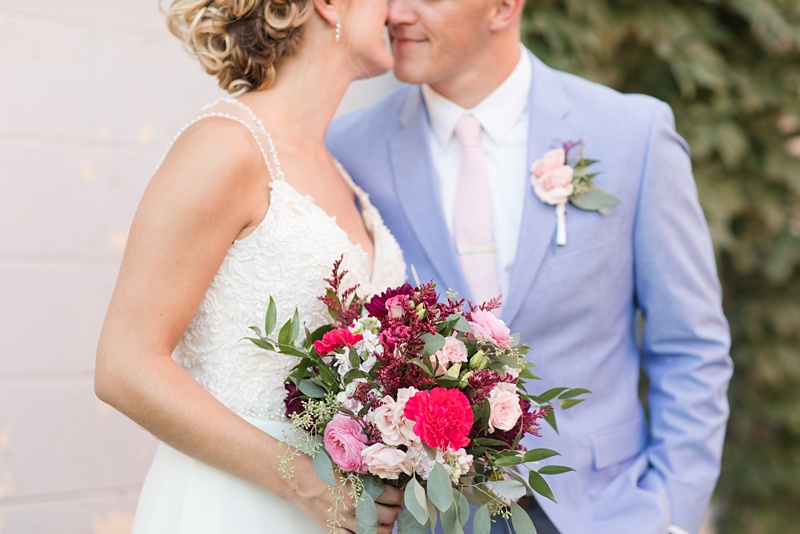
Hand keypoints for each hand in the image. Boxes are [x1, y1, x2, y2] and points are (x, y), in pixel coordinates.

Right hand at [284, 453, 403, 532]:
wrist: (297, 479)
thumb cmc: (320, 468)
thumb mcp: (348, 468)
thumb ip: (366, 479)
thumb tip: (384, 485)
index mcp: (361, 489)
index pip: (393, 497)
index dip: (401, 497)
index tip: (403, 496)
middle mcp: (356, 507)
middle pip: (388, 516)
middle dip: (396, 512)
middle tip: (397, 507)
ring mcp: (345, 520)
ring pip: (376, 532)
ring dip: (386, 527)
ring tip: (387, 521)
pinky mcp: (334, 528)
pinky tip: (369, 530)